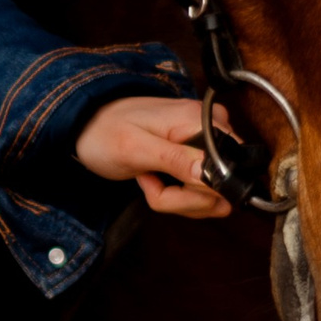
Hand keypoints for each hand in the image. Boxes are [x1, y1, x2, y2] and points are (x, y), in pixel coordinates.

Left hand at [76, 96, 235, 218]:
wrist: (88, 127)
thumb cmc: (105, 132)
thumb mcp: (135, 147)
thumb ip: (175, 159)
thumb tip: (214, 175)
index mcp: (199, 120)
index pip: (233, 167)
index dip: (205, 189)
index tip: (171, 184)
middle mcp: (210, 130)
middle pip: (222, 187)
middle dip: (184, 198)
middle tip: (152, 182)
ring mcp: (205, 146)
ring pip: (212, 197)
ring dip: (177, 200)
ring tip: (150, 178)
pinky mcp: (197, 160)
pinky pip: (202, 195)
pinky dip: (176, 197)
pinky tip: (155, 179)